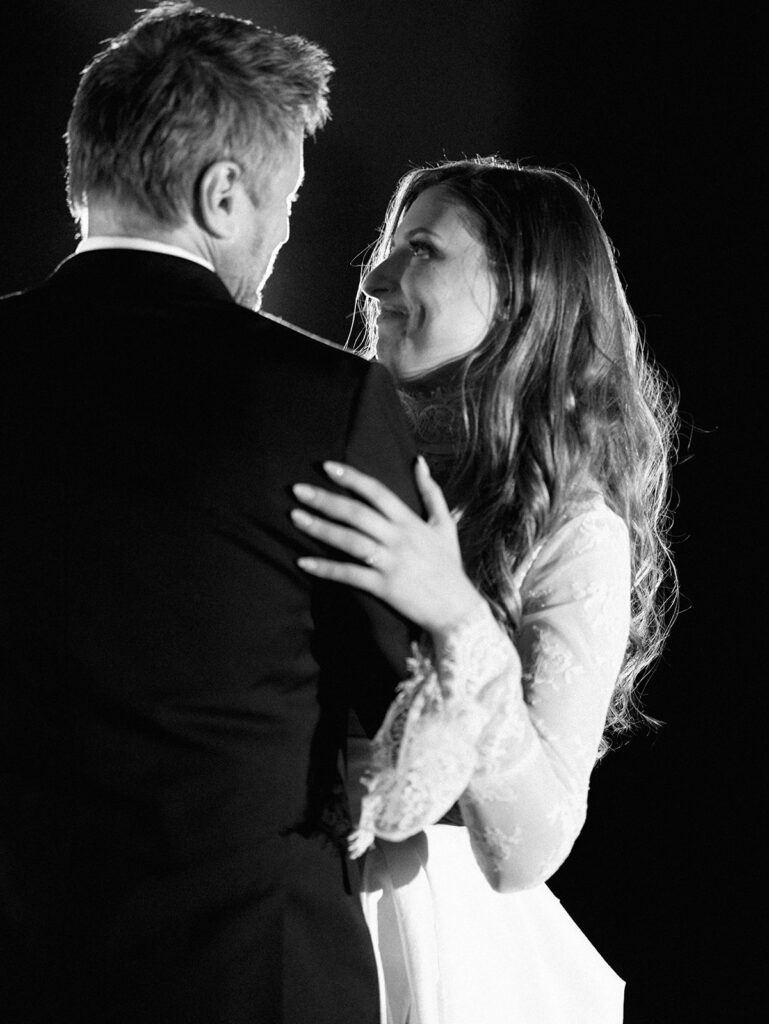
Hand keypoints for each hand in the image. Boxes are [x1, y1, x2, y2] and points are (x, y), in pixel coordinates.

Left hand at [291, 457, 482, 636]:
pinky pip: (350, 574)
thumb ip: (431, 491)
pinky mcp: (384, 586)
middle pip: (357, 514)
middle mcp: (399, 538)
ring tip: (295, 517)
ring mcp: (391, 562)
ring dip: (320, 528)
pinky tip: (303, 561)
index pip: (377, 492)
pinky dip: (326, 568)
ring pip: (350, 541)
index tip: (326, 467)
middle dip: (325, 500)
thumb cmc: (449, 566)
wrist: (458, 609)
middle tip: (297, 489)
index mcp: (410, 521)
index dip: (351, 478)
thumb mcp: (445, 524)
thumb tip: (419, 461)